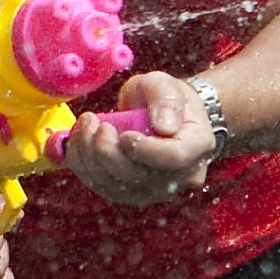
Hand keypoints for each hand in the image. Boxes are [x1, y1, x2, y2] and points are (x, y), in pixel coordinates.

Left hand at [63, 71, 218, 206]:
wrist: (162, 116)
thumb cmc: (164, 99)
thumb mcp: (165, 85)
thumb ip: (165, 99)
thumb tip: (163, 126)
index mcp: (197, 146)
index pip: (174, 157)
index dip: (145, 148)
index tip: (123, 133)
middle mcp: (181, 176)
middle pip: (139, 176)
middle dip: (107, 150)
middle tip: (95, 122)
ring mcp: (156, 190)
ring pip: (116, 186)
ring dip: (89, 156)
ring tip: (86, 124)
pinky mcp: (132, 194)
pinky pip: (102, 186)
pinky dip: (83, 163)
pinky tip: (82, 140)